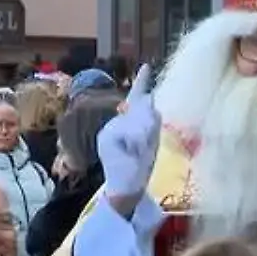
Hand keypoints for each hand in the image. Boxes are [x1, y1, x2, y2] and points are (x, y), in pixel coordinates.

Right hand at [97, 64, 160, 202]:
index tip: (147, 66)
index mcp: (126, 125)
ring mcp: (108, 132)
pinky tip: (134, 152)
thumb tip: (150, 102)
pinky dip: (136, 144)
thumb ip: (149, 123)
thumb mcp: (149, 143)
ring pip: (136, 122)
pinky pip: (129, 133)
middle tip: (144, 142)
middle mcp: (114, 126)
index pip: (136, 100)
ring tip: (139, 153)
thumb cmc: (138, 167)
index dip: (142, 82)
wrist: (125, 189)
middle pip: (139, 110)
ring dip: (145, 138)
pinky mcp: (106, 140)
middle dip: (149, 122)